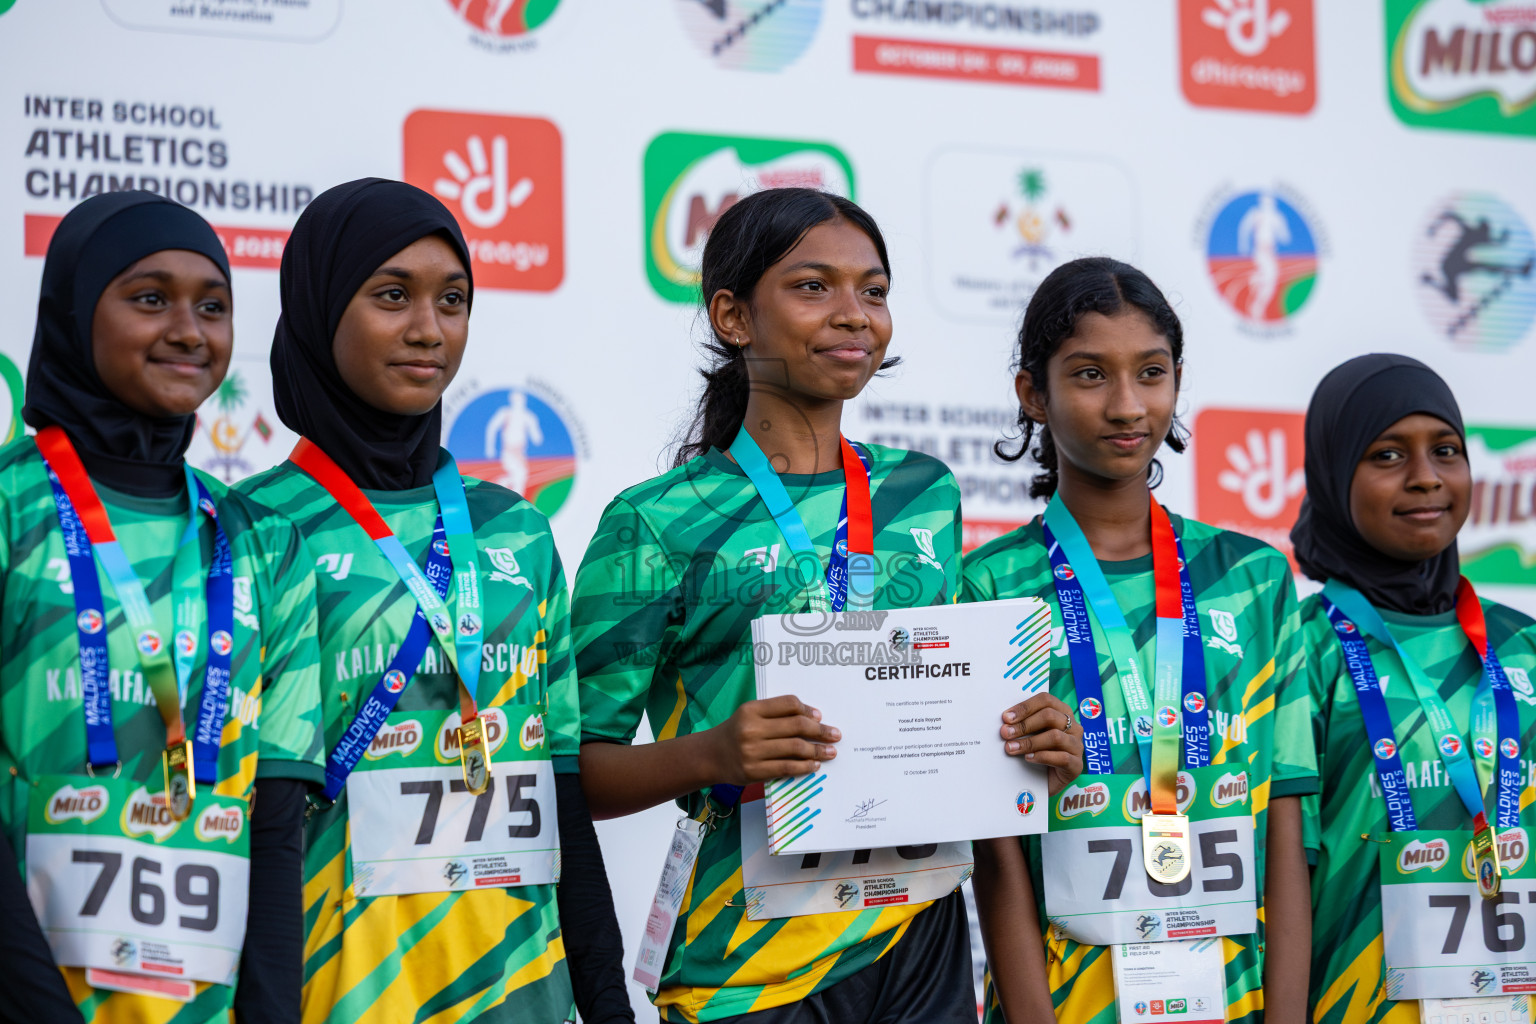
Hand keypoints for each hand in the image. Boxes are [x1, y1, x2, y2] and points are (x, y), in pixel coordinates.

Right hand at [708, 695, 839, 785]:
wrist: (710, 756)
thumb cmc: (736, 732)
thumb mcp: (750, 715)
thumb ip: (776, 714)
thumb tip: (813, 718)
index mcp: (751, 709)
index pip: (788, 704)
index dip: (808, 710)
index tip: (820, 716)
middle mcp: (751, 729)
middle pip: (796, 726)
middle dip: (820, 731)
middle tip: (835, 734)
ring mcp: (752, 751)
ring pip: (795, 748)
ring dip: (817, 750)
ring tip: (830, 752)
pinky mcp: (754, 771)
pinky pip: (787, 767)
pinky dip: (804, 766)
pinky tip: (814, 765)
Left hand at [1000, 693, 1081, 794]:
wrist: (1044, 782)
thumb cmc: (1036, 753)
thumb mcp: (1030, 735)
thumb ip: (1023, 724)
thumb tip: (1005, 720)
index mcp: (1063, 712)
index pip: (1046, 700)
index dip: (1025, 707)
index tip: (1006, 717)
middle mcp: (1074, 727)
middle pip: (1050, 716)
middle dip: (1024, 725)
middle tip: (1005, 733)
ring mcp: (1077, 745)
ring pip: (1055, 736)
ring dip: (1029, 742)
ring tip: (1012, 748)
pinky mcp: (1077, 765)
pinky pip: (1061, 757)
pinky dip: (1042, 756)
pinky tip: (1028, 758)